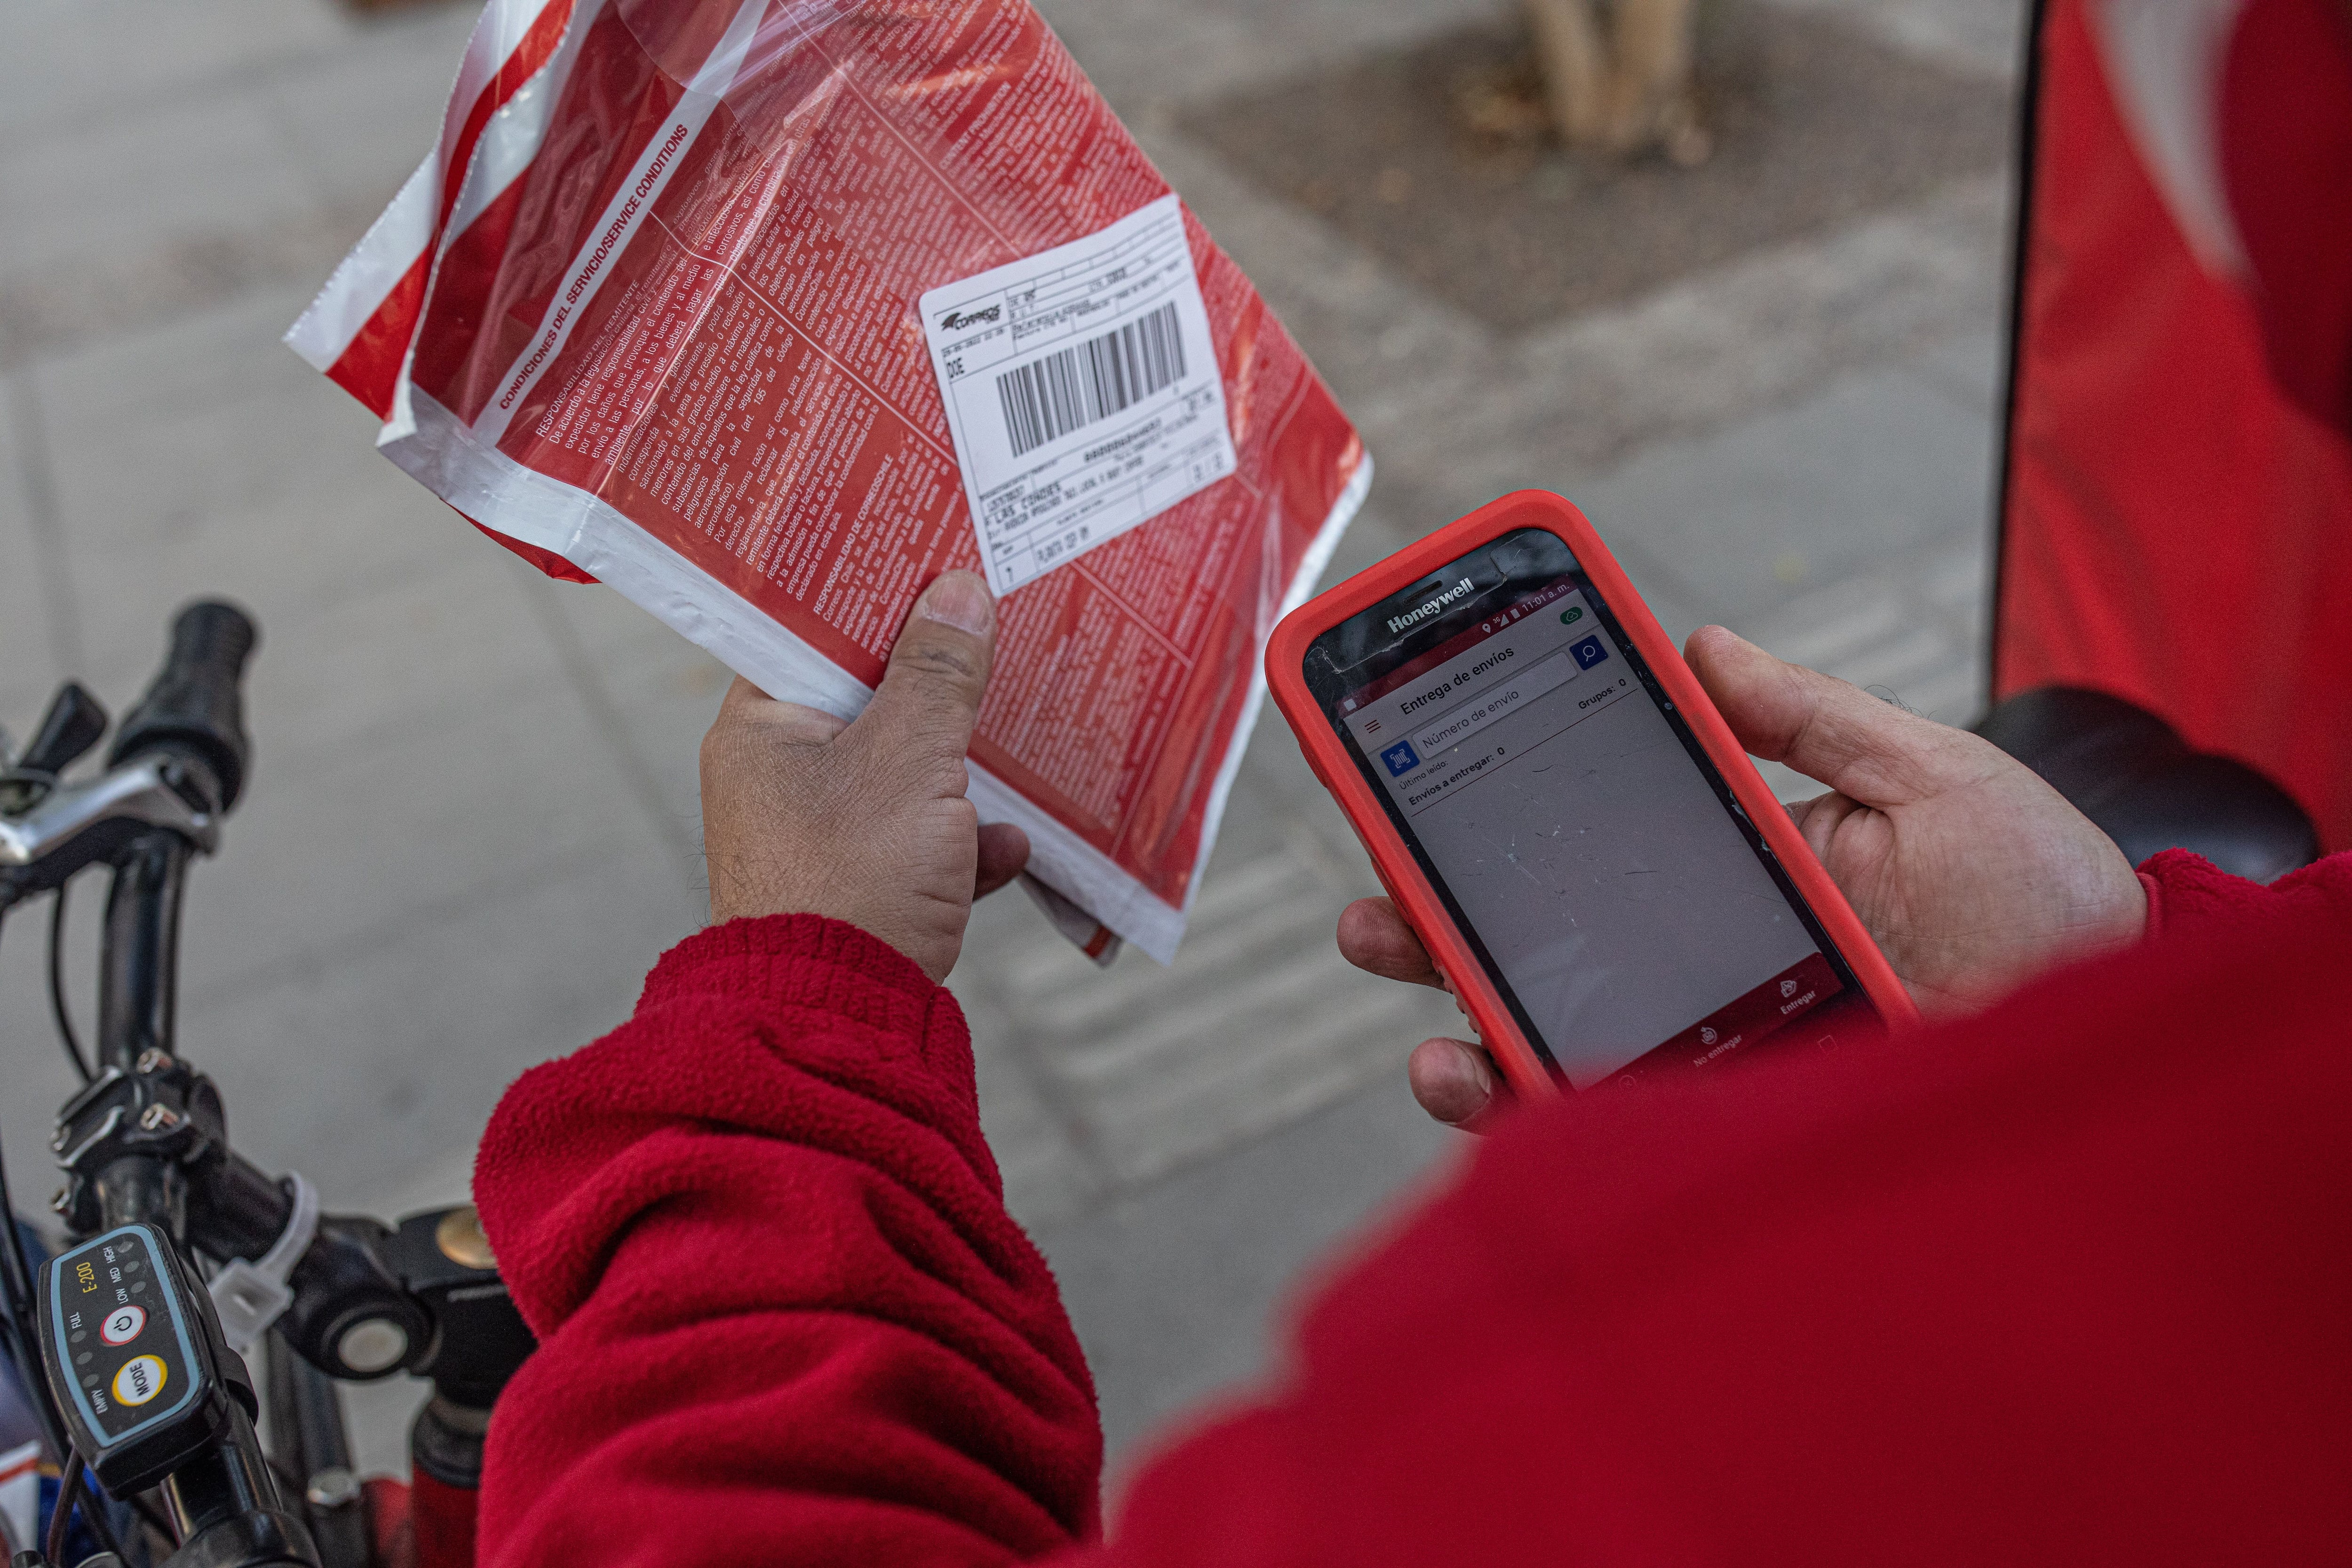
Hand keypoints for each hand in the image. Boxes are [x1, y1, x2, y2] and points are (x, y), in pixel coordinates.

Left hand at [699, 571, 1028, 981]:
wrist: (838, 1025)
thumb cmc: (854, 878)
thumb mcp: (909, 760)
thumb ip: (937, 675)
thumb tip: (959, 591)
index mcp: (760, 732)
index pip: (809, 638)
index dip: (874, 604)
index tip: (933, 571)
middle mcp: (777, 782)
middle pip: (868, 709)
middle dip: (938, 692)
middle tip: (993, 644)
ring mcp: (817, 842)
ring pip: (902, 781)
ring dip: (961, 777)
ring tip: (1012, 753)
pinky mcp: (858, 895)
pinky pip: (919, 850)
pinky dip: (964, 848)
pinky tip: (1010, 847)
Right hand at [1341, 625, 2147, 1127]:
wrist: (2122, 1048)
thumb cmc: (2047, 903)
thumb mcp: (1931, 776)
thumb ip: (1809, 719)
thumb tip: (1697, 642)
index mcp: (1739, 863)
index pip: (1595, 824)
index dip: (1500, 788)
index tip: (1418, 736)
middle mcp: (1704, 953)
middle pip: (1542, 928)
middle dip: (1433, 902)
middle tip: (1367, 881)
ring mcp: (1706, 1040)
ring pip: (1545, 1025)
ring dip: (1449, 1000)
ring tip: (1394, 964)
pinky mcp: (1720, 1119)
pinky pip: (1593, 1116)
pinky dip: (1512, 1096)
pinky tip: (1469, 1067)